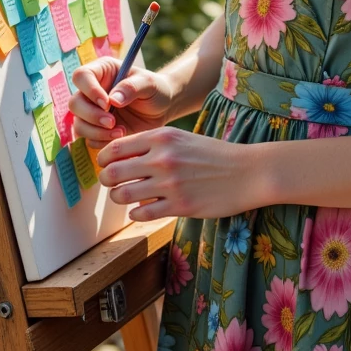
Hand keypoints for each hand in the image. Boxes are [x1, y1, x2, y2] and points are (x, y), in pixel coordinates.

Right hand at [68, 58, 174, 149]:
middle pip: (75, 103)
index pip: (81, 76)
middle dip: (92, 115)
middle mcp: (92, 91)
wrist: (162, 110)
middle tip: (112, 122)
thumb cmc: (156, 89)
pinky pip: (89, 139)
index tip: (107, 103)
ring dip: (96, 132)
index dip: (89, 90)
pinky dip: (102, 141)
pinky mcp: (97, 130)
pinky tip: (121, 136)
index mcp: (102, 71)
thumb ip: (132, 87)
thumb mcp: (149, 83)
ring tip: (121, 131)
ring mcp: (92, 112)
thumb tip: (113, 99)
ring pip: (78, 124)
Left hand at [95, 127, 265, 220]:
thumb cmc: (212, 154)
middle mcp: (162, 158)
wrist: (247, 172)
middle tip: (112, 184)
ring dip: (119, 198)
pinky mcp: (179, 206)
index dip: (104, 159)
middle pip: (112, 172)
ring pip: (123, 195)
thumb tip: (119, 157)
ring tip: (126, 197)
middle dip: (106, 180)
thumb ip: (152, 145)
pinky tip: (143, 209)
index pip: (115, 147)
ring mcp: (170, 183)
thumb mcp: (181, 138)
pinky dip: (136, 213)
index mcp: (162, 137)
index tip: (107, 165)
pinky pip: (142, 213)